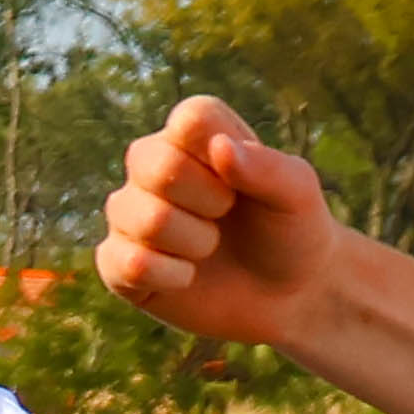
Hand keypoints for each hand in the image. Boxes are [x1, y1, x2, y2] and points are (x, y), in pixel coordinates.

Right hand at [98, 97, 338, 351]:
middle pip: (154, 163)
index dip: (220, 153)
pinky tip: (187, 277)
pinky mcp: (117, 263)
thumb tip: (219, 148)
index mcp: (196, 137)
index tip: (242, 179)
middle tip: (227, 214)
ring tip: (210, 247)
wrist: (283, 294)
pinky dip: (172, 276)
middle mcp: (152, 168)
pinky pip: (130, 264)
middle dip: (208, 199)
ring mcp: (130, 215)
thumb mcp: (297, 194)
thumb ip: (265, 167)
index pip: (190, 119)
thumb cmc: (290, 231)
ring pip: (145, 219)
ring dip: (195, 242)